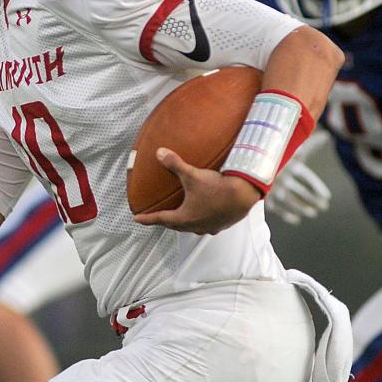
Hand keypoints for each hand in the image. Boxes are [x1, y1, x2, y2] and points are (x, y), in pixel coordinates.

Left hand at [133, 147, 260, 234]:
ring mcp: (210, 227)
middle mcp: (196, 226)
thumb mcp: (193, 174)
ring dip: (184, 223)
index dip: (147, 218)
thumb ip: (175, 164)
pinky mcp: (222, 225)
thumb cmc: (217, 187)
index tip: (137, 219)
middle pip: (176, 226)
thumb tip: (159, 153)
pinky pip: (207, 225)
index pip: (160, 219)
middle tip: (158, 217)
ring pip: (192, 228)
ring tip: (181, 216)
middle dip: (166, 221)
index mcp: (185, 217)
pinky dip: (201, 221)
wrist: (244, 195)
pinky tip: (205, 214)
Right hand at [266, 131, 331, 223]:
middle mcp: (283, 177)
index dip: (318, 188)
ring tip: (312, 213)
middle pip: (301, 192)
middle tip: (323, 207)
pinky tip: (295, 219)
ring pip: (291, 202)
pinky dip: (287, 215)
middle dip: (313, 201)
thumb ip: (310, 143)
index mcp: (291, 165)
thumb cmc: (275, 151)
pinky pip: (277, 209)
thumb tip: (326, 136)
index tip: (326, 197)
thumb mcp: (291, 146)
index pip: (308, 179)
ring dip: (302, 208)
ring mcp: (272, 188)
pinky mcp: (264, 196)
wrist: (249, 160)